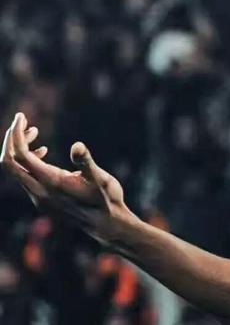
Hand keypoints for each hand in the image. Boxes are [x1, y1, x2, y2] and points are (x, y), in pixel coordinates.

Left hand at [0, 113, 136, 245]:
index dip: (16, 134)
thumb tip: (77, 146)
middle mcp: (39, 192)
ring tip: (34, 132)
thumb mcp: (101, 178)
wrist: (107, 225)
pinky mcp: (42, 200)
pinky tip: (43, 151)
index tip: (21, 116)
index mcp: (51, 182)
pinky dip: (27, 160)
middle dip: (13, 139)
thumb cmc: (107, 199)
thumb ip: (86, 162)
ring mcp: (38, 198)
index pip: (19, 156)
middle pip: (9, 163)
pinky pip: (24, 177)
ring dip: (19, 149)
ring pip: (16, 170)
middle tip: (24, 121)